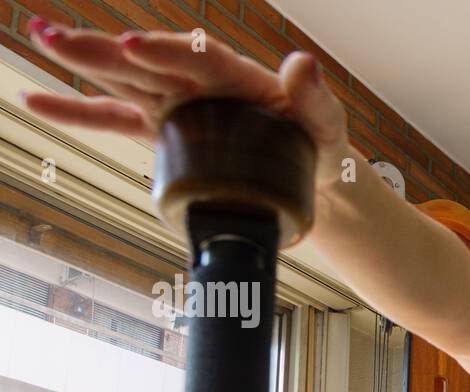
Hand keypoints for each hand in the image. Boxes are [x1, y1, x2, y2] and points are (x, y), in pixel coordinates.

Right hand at [17, 21, 348, 188]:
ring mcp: (175, 103)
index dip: (167, 52)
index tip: (136, 45)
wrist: (309, 171)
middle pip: (146, 63)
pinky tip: (36, 102)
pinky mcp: (162, 128)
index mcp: (237, 77)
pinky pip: (113, 118)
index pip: (198, 58)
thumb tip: (304, 65)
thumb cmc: (317, 142)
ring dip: (82, 62)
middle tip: (61, 37)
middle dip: (104, 50)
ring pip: (122, 80)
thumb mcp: (327, 124)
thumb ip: (315, 98)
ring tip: (41, 39)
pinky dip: (76, 113)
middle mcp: (198, 82)